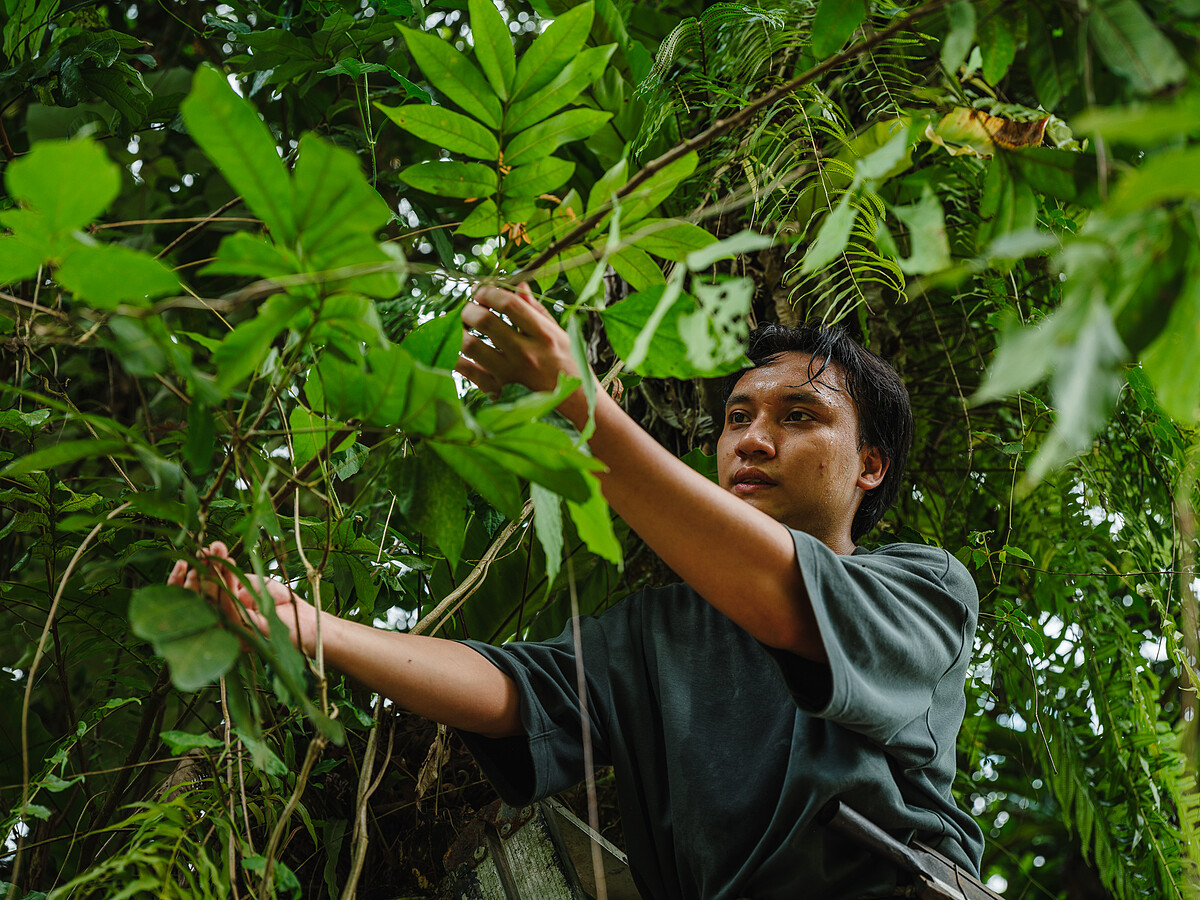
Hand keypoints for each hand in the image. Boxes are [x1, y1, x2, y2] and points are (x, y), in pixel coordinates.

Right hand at [168, 542, 317, 654]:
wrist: (308, 622)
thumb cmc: (282, 603)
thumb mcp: (253, 584)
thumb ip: (232, 578)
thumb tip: (211, 564)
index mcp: (221, 615)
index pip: (198, 596)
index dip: (193, 575)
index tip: (200, 551)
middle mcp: (222, 627)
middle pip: (200, 601)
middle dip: (200, 572)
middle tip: (204, 550)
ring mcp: (232, 633)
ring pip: (212, 605)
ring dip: (210, 577)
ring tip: (211, 556)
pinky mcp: (246, 636)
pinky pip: (230, 612)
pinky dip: (225, 590)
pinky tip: (224, 572)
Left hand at [456, 283, 589, 405]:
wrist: (574, 402)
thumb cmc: (566, 363)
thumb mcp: (558, 333)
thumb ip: (536, 309)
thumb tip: (518, 285)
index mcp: (543, 335)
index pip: (509, 304)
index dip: (489, 292)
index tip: (481, 290)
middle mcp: (526, 354)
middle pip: (485, 321)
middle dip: (469, 309)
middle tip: (468, 308)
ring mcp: (510, 374)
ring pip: (470, 345)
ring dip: (458, 331)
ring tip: (461, 327)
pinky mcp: (498, 390)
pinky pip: (467, 371)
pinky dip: (455, 357)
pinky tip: (457, 349)